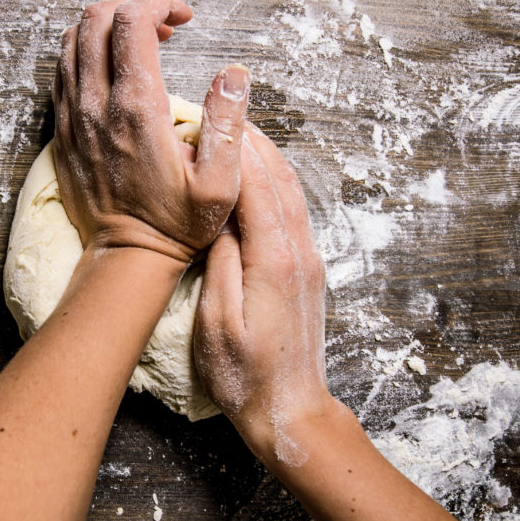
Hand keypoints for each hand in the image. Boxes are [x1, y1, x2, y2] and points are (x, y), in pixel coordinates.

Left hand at [52, 0, 250, 263]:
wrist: (127, 256)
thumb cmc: (176, 224)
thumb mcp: (221, 184)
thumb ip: (228, 124)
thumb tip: (234, 75)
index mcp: (138, 110)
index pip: (132, 21)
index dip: (159, 2)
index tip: (183, 17)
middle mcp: (98, 106)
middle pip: (96, 18)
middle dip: (132, 5)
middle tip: (163, 25)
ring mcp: (74, 117)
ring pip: (73, 39)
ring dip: (106, 26)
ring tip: (140, 42)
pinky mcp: (62, 130)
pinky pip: (61, 70)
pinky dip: (85, 52)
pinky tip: (113, 69)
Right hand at [193, 126, 331, 460]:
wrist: (291, 410)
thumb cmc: (246, 376)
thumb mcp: (217, 323)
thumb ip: (219, 264)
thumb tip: (218, 217)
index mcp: (275, 262)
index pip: (256, 188)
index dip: (234, 150)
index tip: (211, 118)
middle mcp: (299, 253)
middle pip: (280, 180)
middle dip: (251, 142)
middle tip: (221, 109)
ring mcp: (308, 260)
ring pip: (291, 191)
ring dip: (266, 157)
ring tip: (237, 131)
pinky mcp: (307, 269)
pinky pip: (293, 211)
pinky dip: (274, 183)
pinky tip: (256, 176)